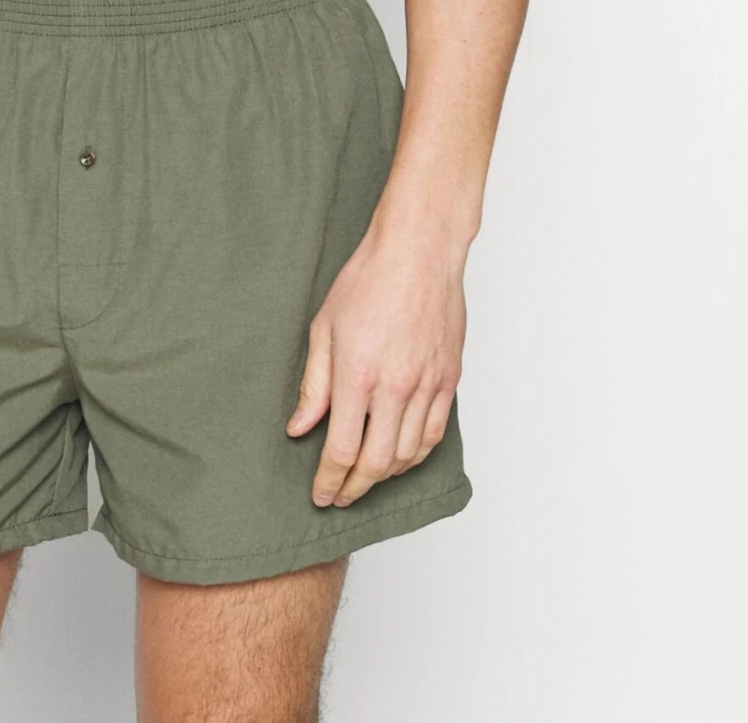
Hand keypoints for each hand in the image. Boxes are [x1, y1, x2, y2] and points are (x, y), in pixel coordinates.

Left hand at [285, 212, 466, 508]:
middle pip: (376, 463)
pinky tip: (401, 457)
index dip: (329, 480)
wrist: (418, 251)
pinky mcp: (448, 379)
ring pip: (408, 454)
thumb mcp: (324, 327)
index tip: (320, 495)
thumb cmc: (369, 279)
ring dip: (385, 476)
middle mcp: (395, 387)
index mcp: (358, 374)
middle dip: (354, 488)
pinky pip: (434, 434)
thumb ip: (313, 383)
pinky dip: (416, 455)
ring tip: (366, 478)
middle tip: (340, 496)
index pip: (341, 450)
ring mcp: (426, 385)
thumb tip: (299, 426)